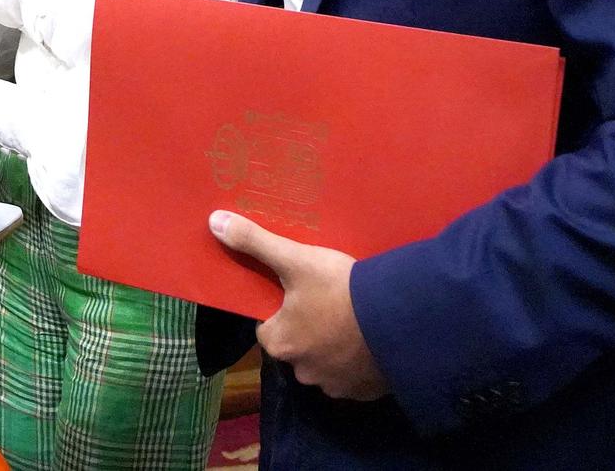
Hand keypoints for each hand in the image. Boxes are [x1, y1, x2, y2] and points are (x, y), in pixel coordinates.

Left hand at [210, 212, 387, 401]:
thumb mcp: (296, 260)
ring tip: (353, 319)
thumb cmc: (340, 291)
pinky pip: (354, 375)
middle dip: (308, 328)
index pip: (267, 326)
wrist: (400, 322)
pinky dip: (358, 360)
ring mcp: (335, 385)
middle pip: (296, 345)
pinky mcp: (364, 391)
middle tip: (328, 301)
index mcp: (280, 343)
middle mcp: (302, 372)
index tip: (296, 292)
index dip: (279, 308)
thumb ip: (255, 242)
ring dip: (334, 346)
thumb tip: (214, 222)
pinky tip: (370, 338)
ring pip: (325, 362)